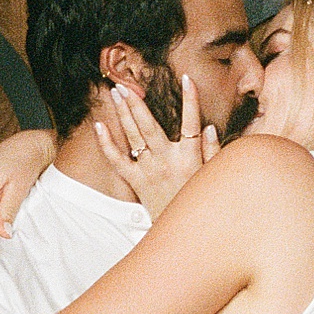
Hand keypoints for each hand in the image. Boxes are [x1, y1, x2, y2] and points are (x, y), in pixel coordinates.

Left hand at [94, 80, 218, 219]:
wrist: (186, 234)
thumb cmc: (202, 202)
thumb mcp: (214, 177)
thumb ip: (213, 152)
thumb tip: (208, 128)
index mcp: (190, 158)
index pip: (192, 122)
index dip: (191, 100)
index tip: (187, 79)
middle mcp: (167, 161)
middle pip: (150, 126)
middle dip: (137, 103)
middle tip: (125, 85)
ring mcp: (149, 171)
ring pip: (133, 137)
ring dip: (123, 114)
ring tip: (116, 93)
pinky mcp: (136, 182)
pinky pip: (118, 161)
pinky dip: (106, 144)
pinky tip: (99, 126)